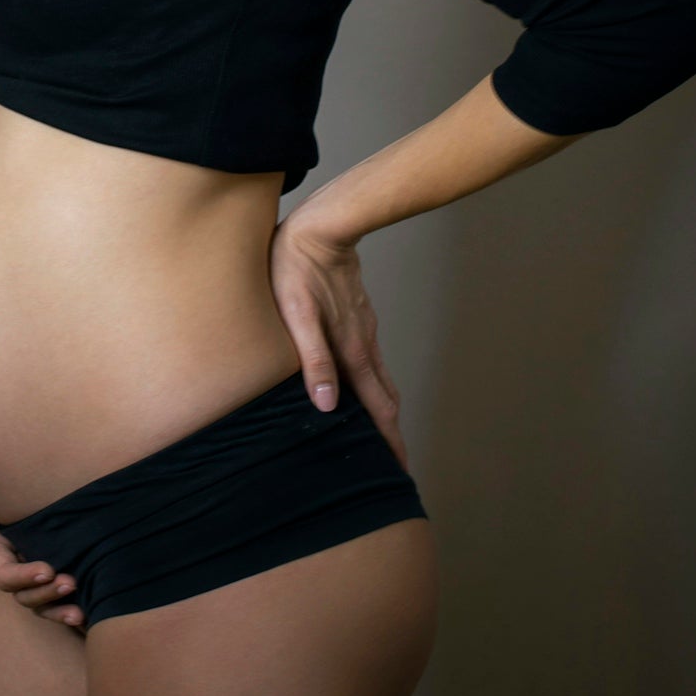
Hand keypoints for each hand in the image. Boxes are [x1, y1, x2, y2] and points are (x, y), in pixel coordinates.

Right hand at [0, 463, 85, 632]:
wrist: (20, 464)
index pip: (4, 572)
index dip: (23, 577)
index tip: (48, 569)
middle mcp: (12, 561)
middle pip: (25, 594)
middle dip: (45, 593)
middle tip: (70, 582)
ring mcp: (31, 565)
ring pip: (41, 601)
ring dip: (58, 605)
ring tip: (80, 605)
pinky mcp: (53, 564)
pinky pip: (56, 598)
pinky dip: (66, 609)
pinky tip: (84, 613)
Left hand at [268, 211, 411, 471]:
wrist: (323, 225)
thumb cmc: (297, 269)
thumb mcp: (297, 316)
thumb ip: (313, 360)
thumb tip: (326, 405)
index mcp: (351, 351)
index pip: (377, 408)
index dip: (388, 441)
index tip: (398, 470)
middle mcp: (364, 344)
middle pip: (385, 398)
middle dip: (390, 432)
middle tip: (393, 461)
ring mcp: (364, 328)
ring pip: (378, 377)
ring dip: (382, 408)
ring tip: (378, 430)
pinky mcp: (357, 315)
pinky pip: (369, 358)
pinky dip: (372, 382)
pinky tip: (359, 382)